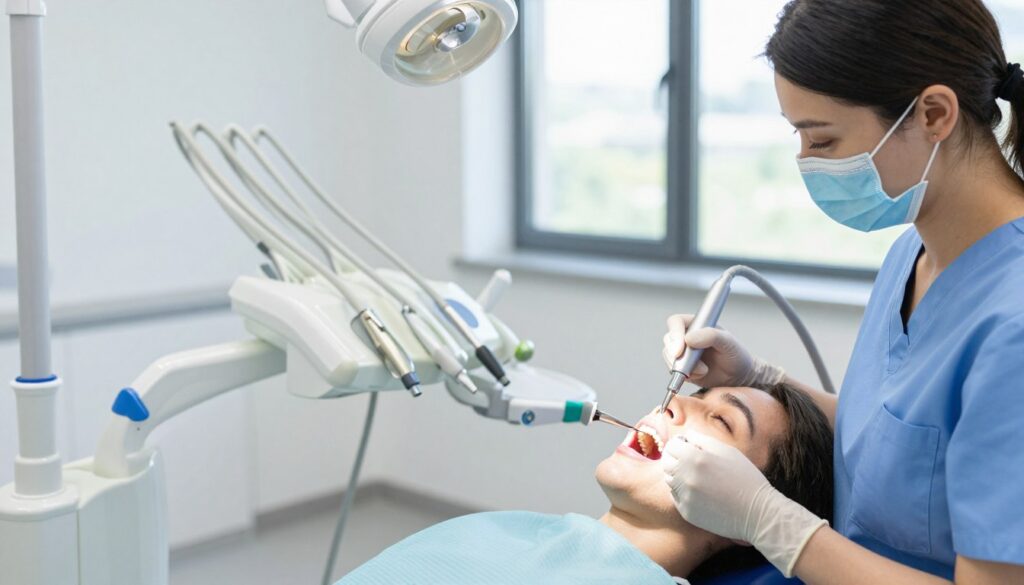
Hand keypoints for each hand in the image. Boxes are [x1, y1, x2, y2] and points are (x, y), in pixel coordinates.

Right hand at [661, 314, 784, 387]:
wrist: (739, 376)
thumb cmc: (736, 355)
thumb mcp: (728, 343)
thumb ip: (711, 336)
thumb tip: (689, 339)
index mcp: (697, 324)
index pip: (676, 322)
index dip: (675, 334)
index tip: (679, 350)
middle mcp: (686, 336)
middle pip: (669, 340)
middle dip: (676, 355)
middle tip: (692, 366)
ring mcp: (683, 352)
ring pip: (669, 357)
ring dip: (683, 367)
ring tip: (704, 370)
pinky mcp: (682, 367)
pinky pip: (673, 370)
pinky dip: (684, 375)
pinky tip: (700, 375)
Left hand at [661, 431, 826, 576]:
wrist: (757, 513)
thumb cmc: (745, 478)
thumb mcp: (727, 451)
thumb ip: (702, 440)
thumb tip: (686, 437)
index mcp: (695, 458)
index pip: (671, 446)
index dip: (678, 445)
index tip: (685, 447)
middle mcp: (686, 476)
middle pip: (666, 463)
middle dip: (675, 459)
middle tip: (689, 462)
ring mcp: (685, 496)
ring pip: (670, 480)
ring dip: (679, 476)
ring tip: (698, 478)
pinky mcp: (686, 512)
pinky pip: (677, 498)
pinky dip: (684, 493)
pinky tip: (701, 493)